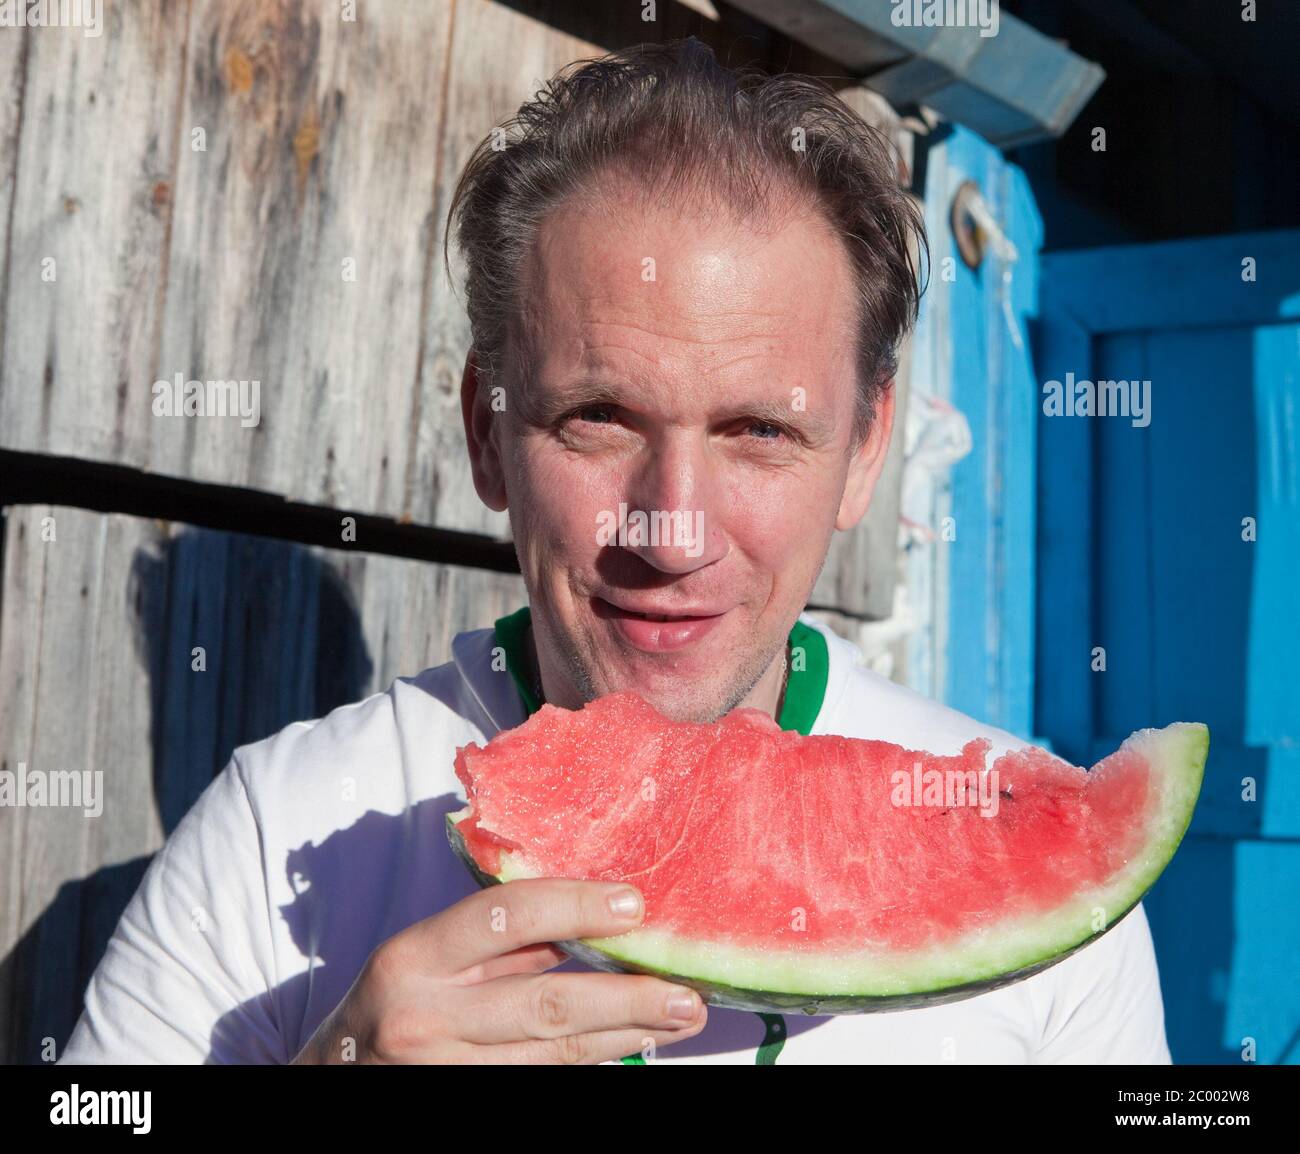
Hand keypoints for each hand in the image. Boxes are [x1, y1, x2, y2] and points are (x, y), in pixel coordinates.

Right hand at [290, 878, 706, 1063]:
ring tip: (680, 1019)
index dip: (574, 906)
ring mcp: (444, 1072)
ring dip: (626, 1037)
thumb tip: (590, 919)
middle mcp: (426, 1017)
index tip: (633, 905)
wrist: (331, 1078)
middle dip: (627, 998)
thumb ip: (499, 940)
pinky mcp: (463, 1102)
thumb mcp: (426, 955)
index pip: (503, 917)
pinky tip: (630, 1048)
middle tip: (686, 992)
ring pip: (555, 1055)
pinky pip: (541, 1082)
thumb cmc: (391, 1000)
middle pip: (546, 1004)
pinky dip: (590, 1064)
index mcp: (415, 957)